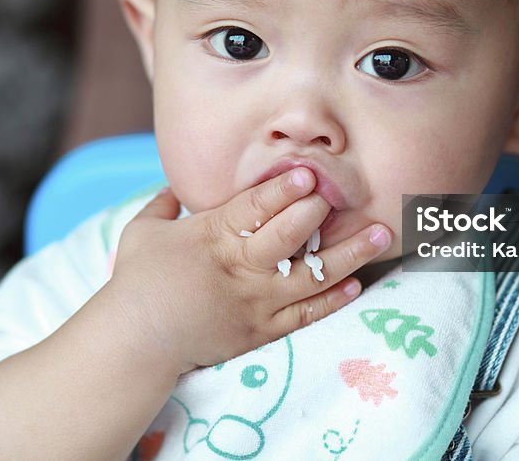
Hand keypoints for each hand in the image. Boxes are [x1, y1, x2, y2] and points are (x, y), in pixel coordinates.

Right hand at [105, 167, 392, 374]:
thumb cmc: (136, 281)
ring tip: (382, 236)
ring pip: (311, 278)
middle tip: (347, 198)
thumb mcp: (142, 230)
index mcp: (212, 237)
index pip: (253, 209)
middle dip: (318, 217)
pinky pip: (306, 316)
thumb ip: (164, 203)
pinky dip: (333, 301)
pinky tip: (358, 284)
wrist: (136, 341)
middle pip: (287, 240)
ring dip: (350, 256)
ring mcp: (255, 303)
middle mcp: (239, 269)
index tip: (309, 176)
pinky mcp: (262, 332)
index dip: (282, 192)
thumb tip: (174, 183)